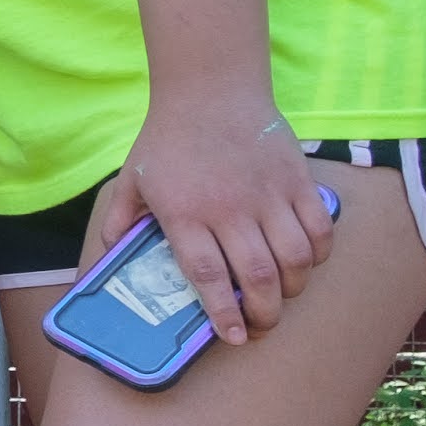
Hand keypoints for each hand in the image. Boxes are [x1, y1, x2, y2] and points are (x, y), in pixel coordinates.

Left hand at [106, 96, 331, 349]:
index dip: (223, 313)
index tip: (233, 337)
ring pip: (295, 259)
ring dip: (294, 288)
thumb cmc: (169, 137)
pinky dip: (319, 253)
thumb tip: (106, 255)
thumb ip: (121, 218)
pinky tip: (307, 263)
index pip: (207, 276)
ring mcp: (267, 195)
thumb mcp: (133, 177)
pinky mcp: (297, 180)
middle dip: (265, 313)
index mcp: (185, 214)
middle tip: (262, 326)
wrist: (210, 88)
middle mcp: (229, 210)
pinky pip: (319, 228)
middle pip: (257, 277)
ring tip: (282, 297)